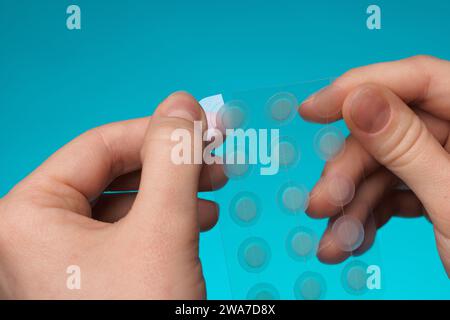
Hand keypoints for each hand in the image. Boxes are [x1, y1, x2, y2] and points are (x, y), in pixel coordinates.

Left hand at [0, 92, 226, 298]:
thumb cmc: (138, 315)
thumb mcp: (161, 230)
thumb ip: (172, 158)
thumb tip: (182, 104)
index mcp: (27, 216)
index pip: (99, 146)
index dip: (156, 130)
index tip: (202, 125)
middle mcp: (36, 235)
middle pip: (113, 172)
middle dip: (170, 163)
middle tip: (214, 157)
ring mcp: (63, 259)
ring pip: (126, 201)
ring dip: (174, 190)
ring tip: (212, 190)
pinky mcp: (91, 277)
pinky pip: (129, 231)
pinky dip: (166, 219)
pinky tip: (198, 217)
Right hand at [300, 55, 449, 275]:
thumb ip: (407, 148)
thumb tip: (358, 100)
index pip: (420, 80)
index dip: (360, 87)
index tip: (313, 109)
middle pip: (388, 134)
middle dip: (348, 174)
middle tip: (320, 204)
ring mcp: (446, 162)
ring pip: (382, 168)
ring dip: (351, 206)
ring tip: (334, 242)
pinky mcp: (434, 188)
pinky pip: (391, 192)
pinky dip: (369, 215)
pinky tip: (353, 239)